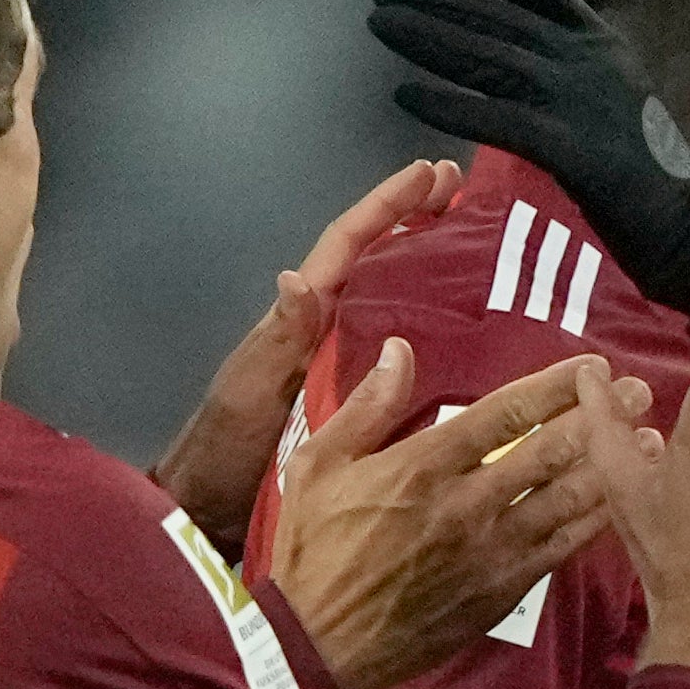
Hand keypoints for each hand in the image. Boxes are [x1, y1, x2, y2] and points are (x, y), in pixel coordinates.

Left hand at [151, 158, 459, 550]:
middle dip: (415, 218)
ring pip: (390, 298)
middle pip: (375, 259)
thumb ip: (279, 339)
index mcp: (301, 318)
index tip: (433, 173)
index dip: (388, 205)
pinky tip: (469, 332)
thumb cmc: (225, 452)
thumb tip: (298, 276)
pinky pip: (400, 351)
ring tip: (478, 241)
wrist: (211, 516)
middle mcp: (325, 331)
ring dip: (428, 265)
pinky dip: (431, 329)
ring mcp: (340, 363)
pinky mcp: (355, 400)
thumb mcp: (250, 391)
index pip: (348, 245)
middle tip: (462, 189)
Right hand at [267, 340, 652, 688]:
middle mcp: (466, 505)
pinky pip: (560, 550)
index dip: (554, 385)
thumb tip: (402, 348)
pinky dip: (596, 521)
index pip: (504, 413)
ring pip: (566, 500)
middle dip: (601, 415)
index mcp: (422, 466)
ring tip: (651, 436)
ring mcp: (489, 552)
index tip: (590, 364)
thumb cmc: (310, 550)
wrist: (316, 646)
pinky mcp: (500, 592)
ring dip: (614, 465)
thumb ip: (366, 405)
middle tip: (640, 387)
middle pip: (550, 451)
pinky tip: (622, 500)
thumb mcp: (317, 465)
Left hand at [369, 0, 689, 311]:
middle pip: (498, 20)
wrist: (689, 220)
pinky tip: (405, 94)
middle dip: (437, 1)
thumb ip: (571, 69)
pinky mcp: (569, 145)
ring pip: (490, 58)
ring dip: (429, 40)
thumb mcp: (610, 97)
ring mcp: (578, 99)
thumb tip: (518, 52)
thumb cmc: (647, 169)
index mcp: (599, 43)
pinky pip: (496, 117)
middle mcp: (586, 59)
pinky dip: (448, 104)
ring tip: (380, 25)